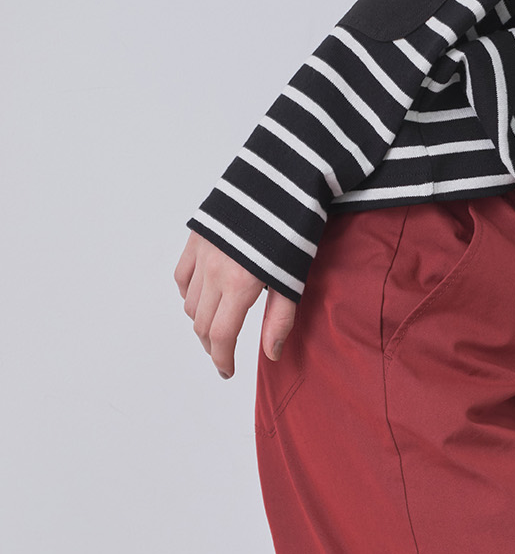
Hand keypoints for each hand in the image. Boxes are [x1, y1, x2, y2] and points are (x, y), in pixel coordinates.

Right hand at [173, 231, 296, 378]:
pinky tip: (203, 298)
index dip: (222, 359)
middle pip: (203, 324)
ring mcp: (201, 254)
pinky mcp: (196, 238)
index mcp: (239, 286)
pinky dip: (188, 293)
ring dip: (201, 321)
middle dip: (213, 345)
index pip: (221, 336)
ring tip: (217, 328)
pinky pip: (181, 276)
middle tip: (224, 355)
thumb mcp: (293, 280)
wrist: (278, 181)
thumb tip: (272, 354)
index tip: (227, 372)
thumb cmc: (292, 230)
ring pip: (190, 303)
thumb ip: (280, 320)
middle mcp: (214, 272)